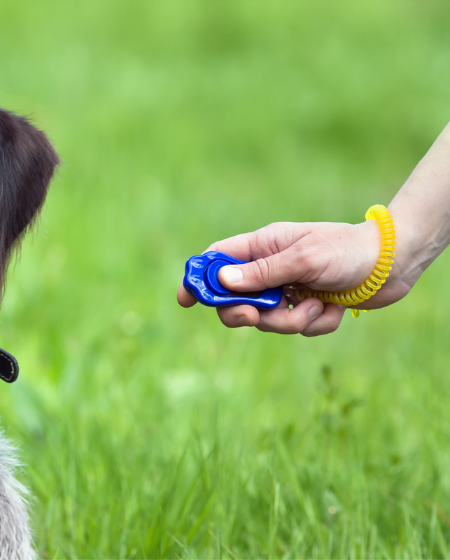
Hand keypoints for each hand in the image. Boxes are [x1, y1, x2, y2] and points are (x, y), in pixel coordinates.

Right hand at [176, 220, 411, 335]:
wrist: (393, 265)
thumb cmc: (348, 251)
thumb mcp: (303, 259)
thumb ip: (262, 272)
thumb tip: (222, 280)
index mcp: (263, 246)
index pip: (217, 260)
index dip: (198, 278)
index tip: (185, 299)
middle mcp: (271, 269)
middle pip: (235, 298)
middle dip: (244, 312)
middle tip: (254, 316)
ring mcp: (288, 290)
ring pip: (267, 320)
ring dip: (291, 321)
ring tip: (316, 307)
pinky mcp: (308, 308)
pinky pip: (297, 327)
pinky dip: (315, 324)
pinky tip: (333, 309)